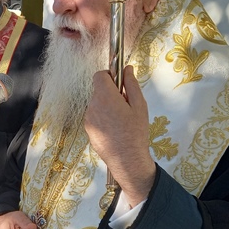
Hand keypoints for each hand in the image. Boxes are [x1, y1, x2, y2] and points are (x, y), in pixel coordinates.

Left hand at [84, 66, 155, 207]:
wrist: (127, 160)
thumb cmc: (135, 132)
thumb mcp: (139, 105)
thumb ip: (131, 84)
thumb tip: (127, 69)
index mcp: (105, 97)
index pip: (99, 75)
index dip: (110, 76)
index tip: (120, 84)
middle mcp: (92, 107)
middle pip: (99, 91)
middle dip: (111, 93)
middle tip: (126, 105)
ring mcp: (88, 119)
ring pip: (97, 105)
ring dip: (107, 106)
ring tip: (122, 120)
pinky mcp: (88, 130)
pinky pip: (95, 117)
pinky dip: (104, 118)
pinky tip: (116, 130)